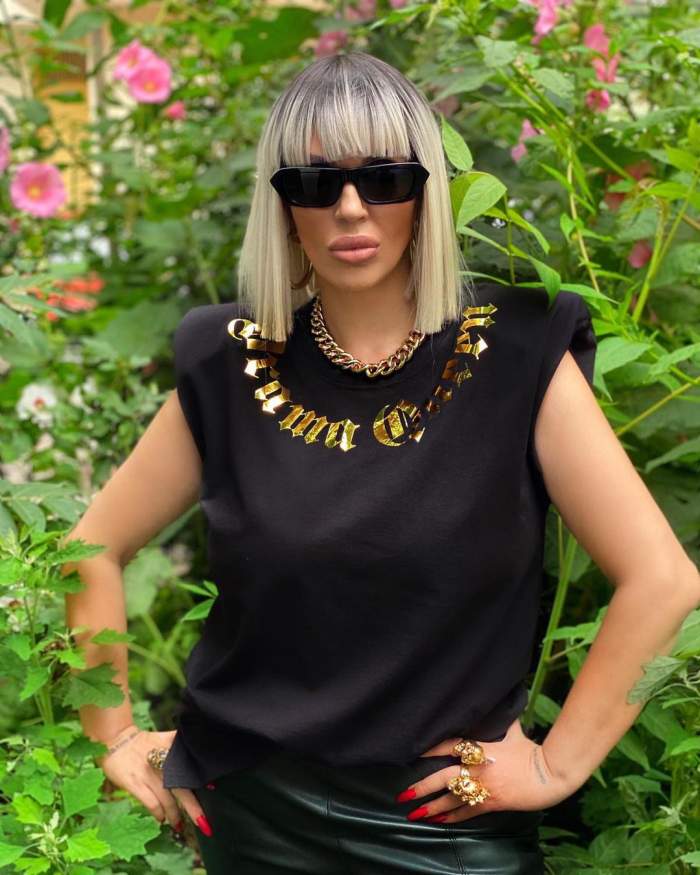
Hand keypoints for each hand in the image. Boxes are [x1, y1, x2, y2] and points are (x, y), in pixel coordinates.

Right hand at [96, 725, 211, 835]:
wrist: (117, 741)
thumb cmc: (143, 742)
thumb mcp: (164, 738)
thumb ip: (179, 745)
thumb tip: (198, 754)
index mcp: (171, 752)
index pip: (189, 769)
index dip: (202, 781)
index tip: (213, 789)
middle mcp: (163, 766)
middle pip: (182, 789)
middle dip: (194, 808)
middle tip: (203, 823)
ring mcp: (149, 776)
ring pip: (167, 801)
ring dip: (175, 815)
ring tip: (179, 824)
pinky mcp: (136, 785)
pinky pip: (151, 803)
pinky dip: (158, 813)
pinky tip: (161, 819)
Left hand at [396, 717, 572, 823]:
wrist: (548, 775)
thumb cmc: (530, 750)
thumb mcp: (513, 730)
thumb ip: (500, 719)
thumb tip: (498, 698)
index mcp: (481, 749)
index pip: (451, 747)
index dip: (432, 749)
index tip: (416, 752)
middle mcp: (478, 770)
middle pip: (444, 778)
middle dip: (422, 787)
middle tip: (403, 794)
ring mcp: (484, 789)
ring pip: (452, 800)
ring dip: (432, 807)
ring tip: (413, 813)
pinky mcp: (491, 804)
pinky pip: (467, 812)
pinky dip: (451, 818)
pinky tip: (437, 821)